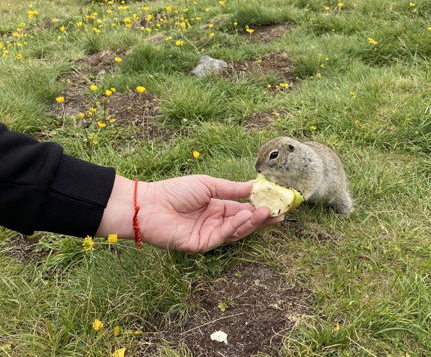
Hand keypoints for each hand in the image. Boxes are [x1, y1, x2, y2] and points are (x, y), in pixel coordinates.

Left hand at [96, 175, 279, 252]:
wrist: (149, 204)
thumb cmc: (175, 191)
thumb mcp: (208, 185)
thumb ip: (232, 189)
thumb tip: (255, 186)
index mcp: (217, 207)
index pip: (243, 208)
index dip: (260, 206)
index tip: (276, 202)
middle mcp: (215, 222)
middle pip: (244, 222)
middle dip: (262, 218)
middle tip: (281, 212)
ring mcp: (209, 234)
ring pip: (237, 230)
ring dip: (253, 222)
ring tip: (267, 212)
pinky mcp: (202, 245)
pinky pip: (223, 236)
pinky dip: (236, 226)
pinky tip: (247, 215)